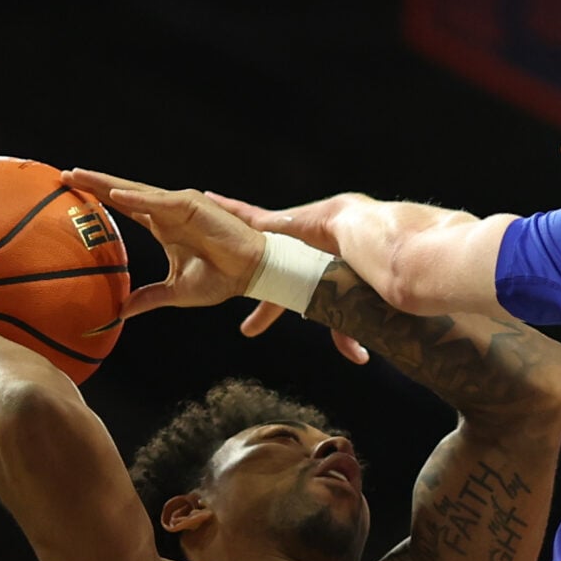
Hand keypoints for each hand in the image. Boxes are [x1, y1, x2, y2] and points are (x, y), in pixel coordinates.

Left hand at [62, 171, 263, 319]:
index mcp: (163, 226)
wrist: (249, 274)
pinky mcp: (192, 206)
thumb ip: (147, 298)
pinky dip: (137, 198)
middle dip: (94, 182)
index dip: (99, 198)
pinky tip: (115, 194)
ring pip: (136, 190)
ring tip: (80, 177)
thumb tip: (120, 312)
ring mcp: (178, 206)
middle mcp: (167, 211)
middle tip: (65, 175)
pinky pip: (158, 201)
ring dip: (107, 183)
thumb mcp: (174, 292)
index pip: (124, 207)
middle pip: (124, 192)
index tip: (72, 192)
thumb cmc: (218, 278)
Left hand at [183, 192, 364, 365]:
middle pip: (253, 268)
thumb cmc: (349, 272)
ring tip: (199, 227)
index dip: (261, 316)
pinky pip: (242, 214)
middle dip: (232, 271)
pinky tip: (207, 199)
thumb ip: (344, 335)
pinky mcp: (271, 220)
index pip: (275, 302)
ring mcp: (276, 239)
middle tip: (211, 277)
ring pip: (244, 236)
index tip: (247, 330)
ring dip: (226, 232)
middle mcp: (285, 258)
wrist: (354, 238)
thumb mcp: (340, 307)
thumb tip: (361, 361)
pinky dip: (226, 207)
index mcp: (298, 279)